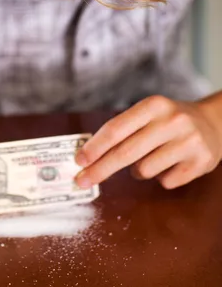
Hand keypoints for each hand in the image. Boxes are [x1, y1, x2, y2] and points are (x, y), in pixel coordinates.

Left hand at [75, 95, 221, 189]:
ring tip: (151, 157)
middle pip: (126, 153)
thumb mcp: (148, 114)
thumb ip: (123, 130)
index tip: (79, 160)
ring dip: (138, 170)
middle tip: (82, 180)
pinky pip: (166, 182)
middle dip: (100, 169)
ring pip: (144, 170)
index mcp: (154, 105)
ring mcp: (188, 142)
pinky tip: (171, 163)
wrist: (214, 123)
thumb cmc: (169, 120)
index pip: (116, 129)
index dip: (95, 147)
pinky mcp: (201, 163)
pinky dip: (162, 177)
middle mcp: (172, 121)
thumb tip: (89, 155)